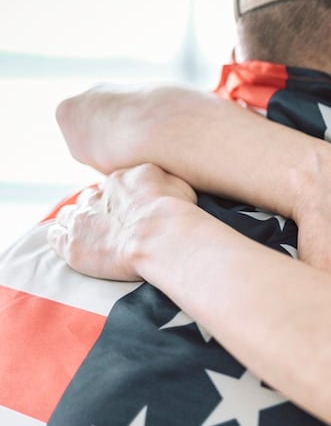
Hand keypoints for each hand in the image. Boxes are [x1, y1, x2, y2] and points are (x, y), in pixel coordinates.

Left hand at [48, 164, 196, 280]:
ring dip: (77, 222)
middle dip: (98, 209)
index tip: (131, 211)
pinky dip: (61, 238)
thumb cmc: (176, 213)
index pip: (114, 186)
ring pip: (69, 215)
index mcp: (121, 180)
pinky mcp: (72, 245)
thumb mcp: (179, 184)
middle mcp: (97, 196)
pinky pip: (55, 236)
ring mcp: (82, 220)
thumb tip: (162, 183)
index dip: (121, 199)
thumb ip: (163, 181)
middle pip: (90, 199)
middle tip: (114, 225)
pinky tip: (72, 244)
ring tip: (90, 235)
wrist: (161, 237)